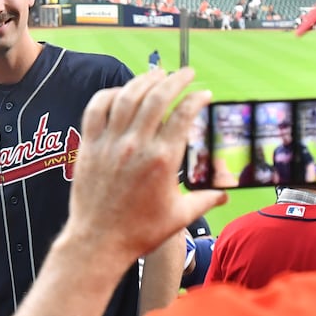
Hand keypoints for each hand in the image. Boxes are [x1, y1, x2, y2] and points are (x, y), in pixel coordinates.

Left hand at [63, 68, 225, 270]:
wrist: (98, 242)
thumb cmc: (139, 232)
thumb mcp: (179, 217)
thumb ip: (204, 200)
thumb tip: (225, 195)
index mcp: (162, 160)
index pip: (183, 115)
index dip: (196, 99)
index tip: (204, 93)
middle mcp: (136, 146)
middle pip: (157, 97)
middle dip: (174, 79)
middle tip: (185, 73)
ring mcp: (110, 143)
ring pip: (127, 97)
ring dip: (144, 80)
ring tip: (157, 74)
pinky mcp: (89, 145)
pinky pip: (97, 108)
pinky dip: (110, 94)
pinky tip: (122, 92)